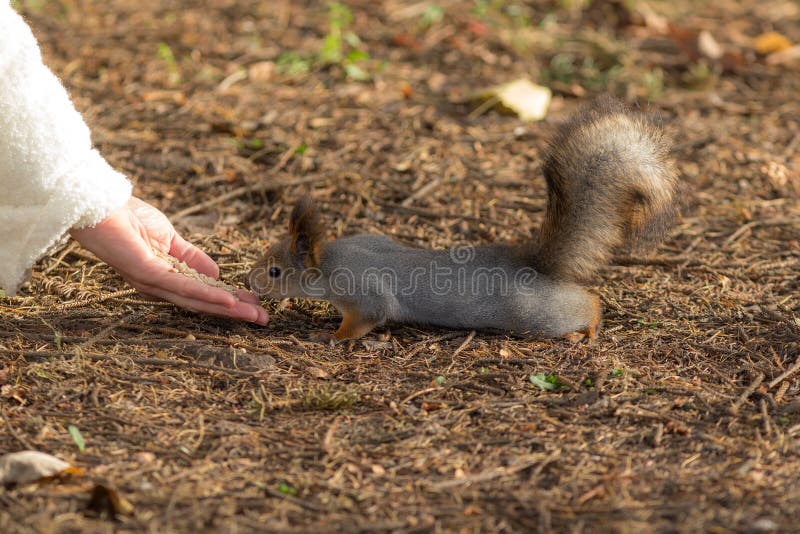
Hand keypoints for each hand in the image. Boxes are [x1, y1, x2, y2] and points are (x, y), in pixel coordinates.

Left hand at [69, 196, 267, 324]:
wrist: (100, 205)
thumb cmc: (129, 218)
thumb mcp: (170, 239)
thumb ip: (192, 258)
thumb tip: (218, 274)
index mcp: (165, 278)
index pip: (202, 294)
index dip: (230, 300)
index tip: (256, 305)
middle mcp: (158, 287)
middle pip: (202, 304)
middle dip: (235, 312)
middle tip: (263, 319)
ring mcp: (152, 282)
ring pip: (196, 301)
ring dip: (227, 309)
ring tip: (253, 314)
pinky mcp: (147, 273)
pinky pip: (182, 287)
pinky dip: (207, 295)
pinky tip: (228, 300)